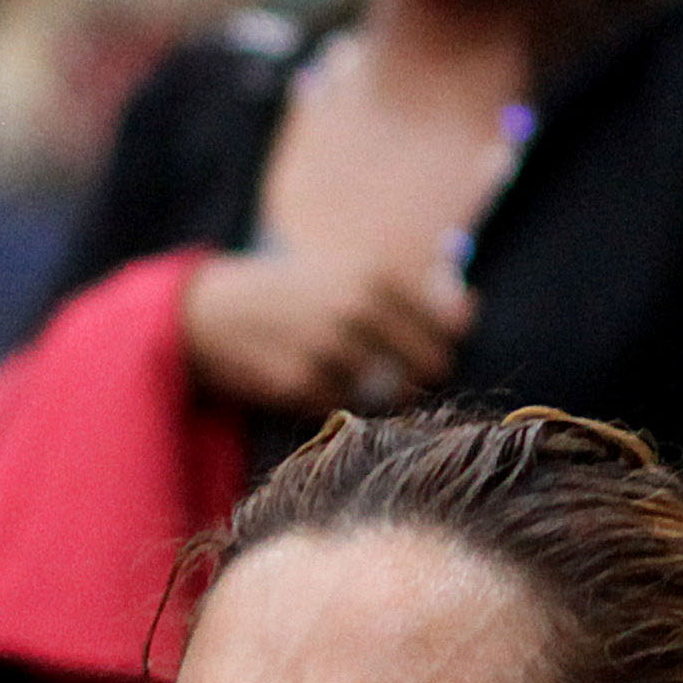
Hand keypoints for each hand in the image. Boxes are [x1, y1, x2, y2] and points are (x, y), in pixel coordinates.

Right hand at [180, 246, 471, 416]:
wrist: (210, 311)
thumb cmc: (292, 291)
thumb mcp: (351, 274)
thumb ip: (415, 292)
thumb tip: (472, 308)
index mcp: (375, 276)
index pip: (447, 329)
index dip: (441, 346)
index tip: (425, 350)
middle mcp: (357, 310)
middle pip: (429, 366)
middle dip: (418, 374)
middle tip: (391, 370)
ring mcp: (329, 350)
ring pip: (391, 394)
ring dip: (380, 392)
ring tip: (345, 372)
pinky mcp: (301, 385)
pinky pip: (347, 408)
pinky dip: (339, 402)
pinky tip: (313, 379)